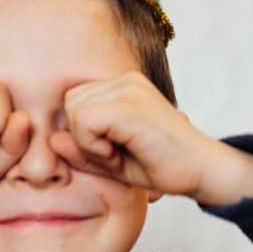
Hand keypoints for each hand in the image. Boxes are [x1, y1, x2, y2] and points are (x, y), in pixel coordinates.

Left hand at [53, 71, 252, 205]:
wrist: (201, 171)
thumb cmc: (158, 166)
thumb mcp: (107, 161)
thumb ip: (78, 150)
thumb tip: (51, 139)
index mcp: (120, 87)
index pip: (73, 103)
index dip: (80, 134)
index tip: (109, 151)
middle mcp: (124, 80)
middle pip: (69, 104)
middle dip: (81, 137)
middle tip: (113, 154)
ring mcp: (128, 88)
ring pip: (73, 111)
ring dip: (88, 143)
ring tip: (119, 154)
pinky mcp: (129, 104)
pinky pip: (83, 122)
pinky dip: (93, 146)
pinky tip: (118, 155)